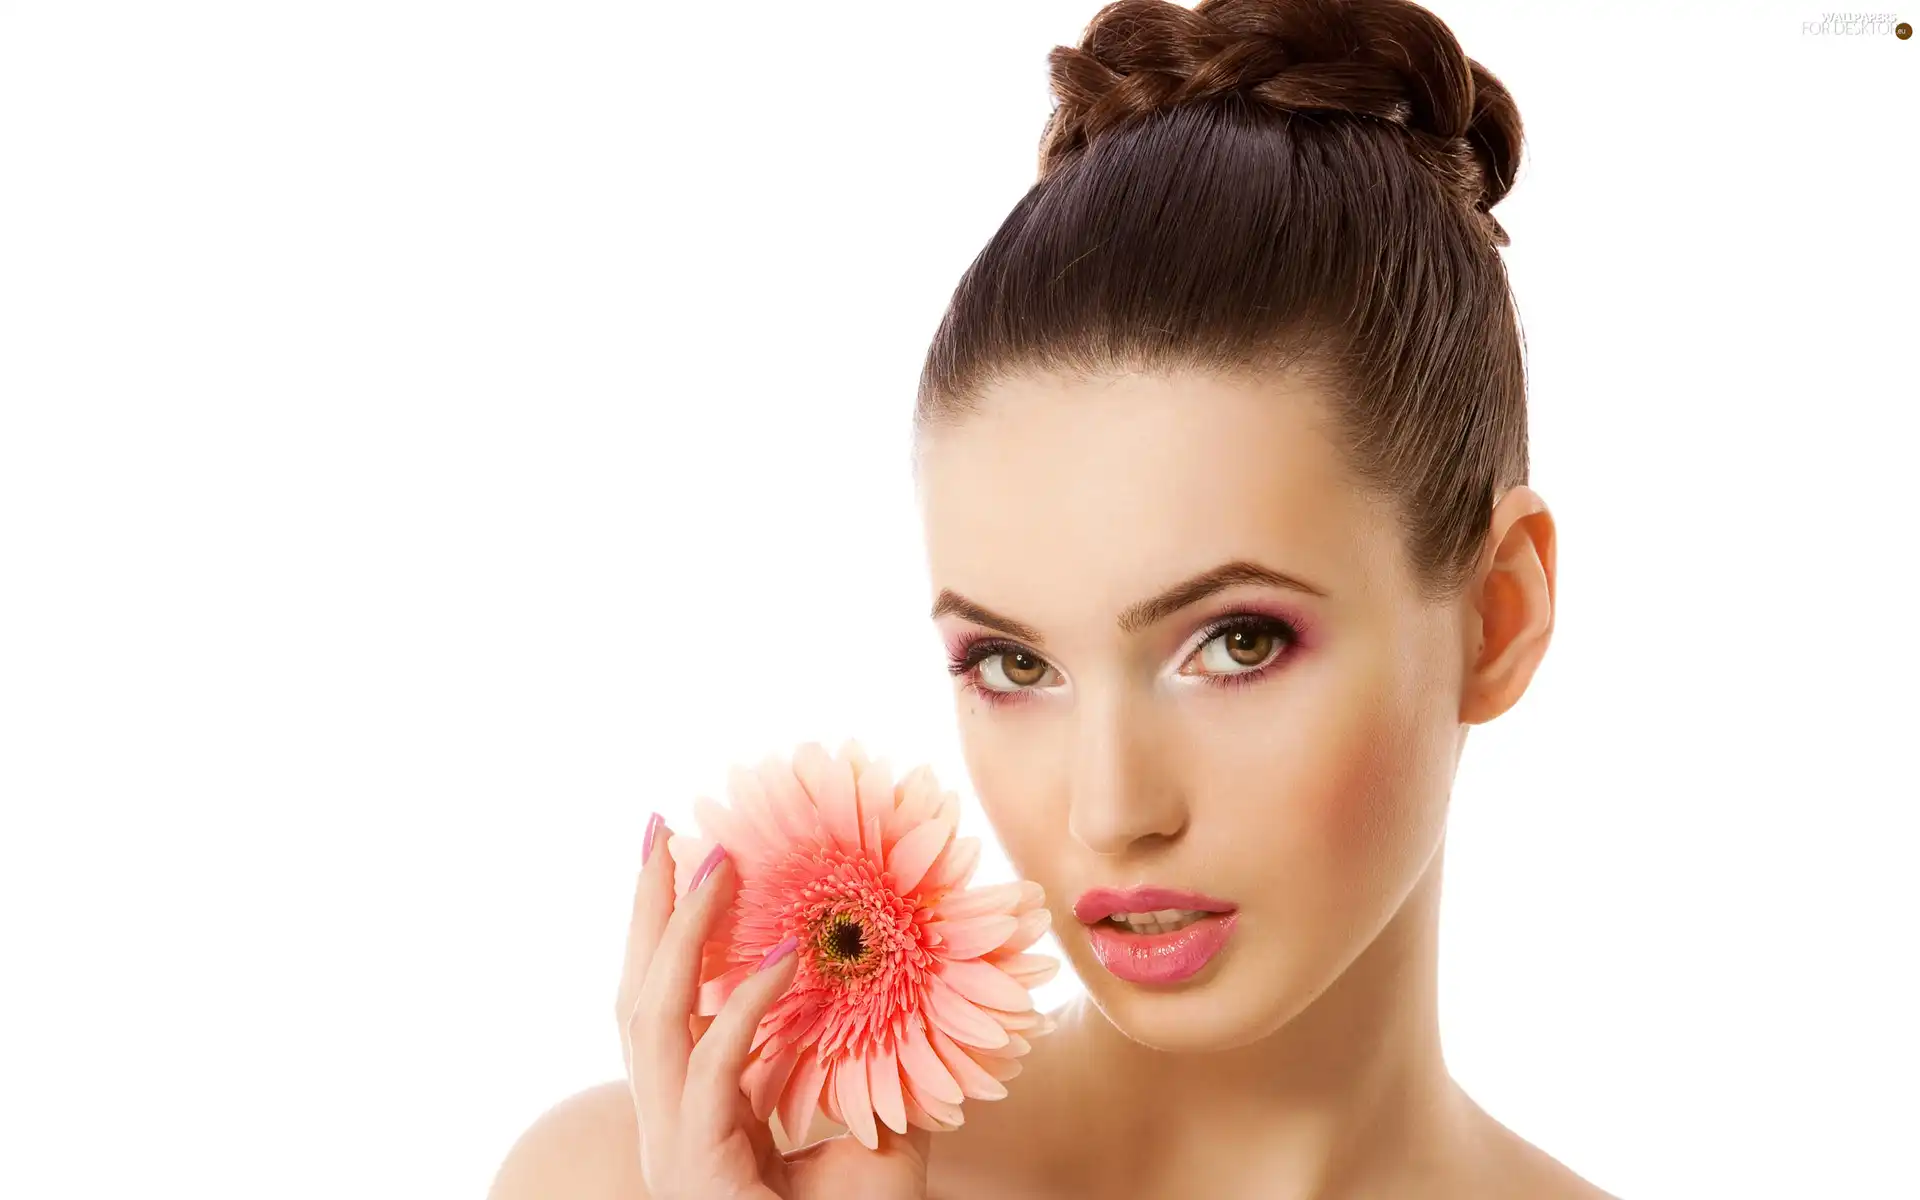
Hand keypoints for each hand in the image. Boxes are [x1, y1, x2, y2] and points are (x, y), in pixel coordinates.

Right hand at [616, 815, 934, 1199]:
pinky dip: (744, 1012)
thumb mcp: (881, 1144)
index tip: (684, 850)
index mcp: (700, 1115)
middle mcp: (673, 1126)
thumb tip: (912, 998)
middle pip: (637, 997)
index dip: (668, 930)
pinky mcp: (697, 1174)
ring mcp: (675, 1152)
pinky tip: (784, 960)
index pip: (666, 1006)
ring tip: (711, 858)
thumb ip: (881, 1076)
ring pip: (651, 1022)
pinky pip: (711, 1076)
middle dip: (648, 909)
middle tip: (662, 825)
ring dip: (681, 933)